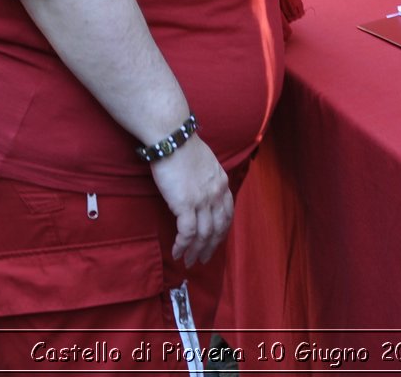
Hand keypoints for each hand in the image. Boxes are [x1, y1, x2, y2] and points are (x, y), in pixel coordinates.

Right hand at [148, 137, 232, 265]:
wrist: (172, 138)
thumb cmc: (183, 147)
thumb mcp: (206, 163)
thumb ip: (207, 179)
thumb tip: (200, 190)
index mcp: (222, 184)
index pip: (228, 214)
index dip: (222, 232)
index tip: (215, 242)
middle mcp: (216, 194)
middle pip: (218, 228)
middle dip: (211, 247)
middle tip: (202, 260)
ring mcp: (202, 200)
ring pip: (204, 234)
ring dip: (196, 251)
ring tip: (188, 261)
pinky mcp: (185, 204)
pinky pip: (187, 232)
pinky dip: (183, 245)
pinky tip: (177, 252)